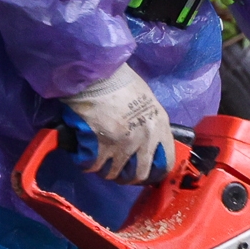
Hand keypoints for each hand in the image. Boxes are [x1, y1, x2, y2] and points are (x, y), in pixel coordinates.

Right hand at [64, 64, 173, 183]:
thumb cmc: (120, 80)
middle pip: (138, 174)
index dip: (154, 173)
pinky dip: (85, 163)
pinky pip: (92, 165)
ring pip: (113, 174)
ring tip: (97, 161)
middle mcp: (144, 138)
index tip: (145, 173)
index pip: (166, 162)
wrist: (96, 72)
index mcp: (159, 125)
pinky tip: (83, 155)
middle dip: (126, 177)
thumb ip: (149, 122)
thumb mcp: (146, 100)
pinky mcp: (100, 144)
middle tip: (116, 171)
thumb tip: (145, 140)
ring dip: (104, 170)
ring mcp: (122, 144)